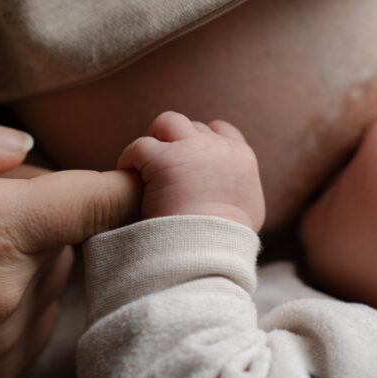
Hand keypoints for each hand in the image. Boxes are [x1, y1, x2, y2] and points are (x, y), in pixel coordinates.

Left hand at [117, 111, 264, 231]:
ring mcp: (191, 149)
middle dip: (175, 143)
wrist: (208, 254)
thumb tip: (228, 197)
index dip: (199, 141)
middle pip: (191, 127)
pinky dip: (130, 160)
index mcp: (242, 159)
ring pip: (167, 123)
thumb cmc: (224, 245)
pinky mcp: (163, 160)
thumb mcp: (247, 214)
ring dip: (155, 141)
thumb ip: (238, 194)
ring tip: (144, 167)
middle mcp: (220, 148)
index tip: (186, 160)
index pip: (220, 131)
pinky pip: (140, 146)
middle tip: (161, 169)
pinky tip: (129, 179)